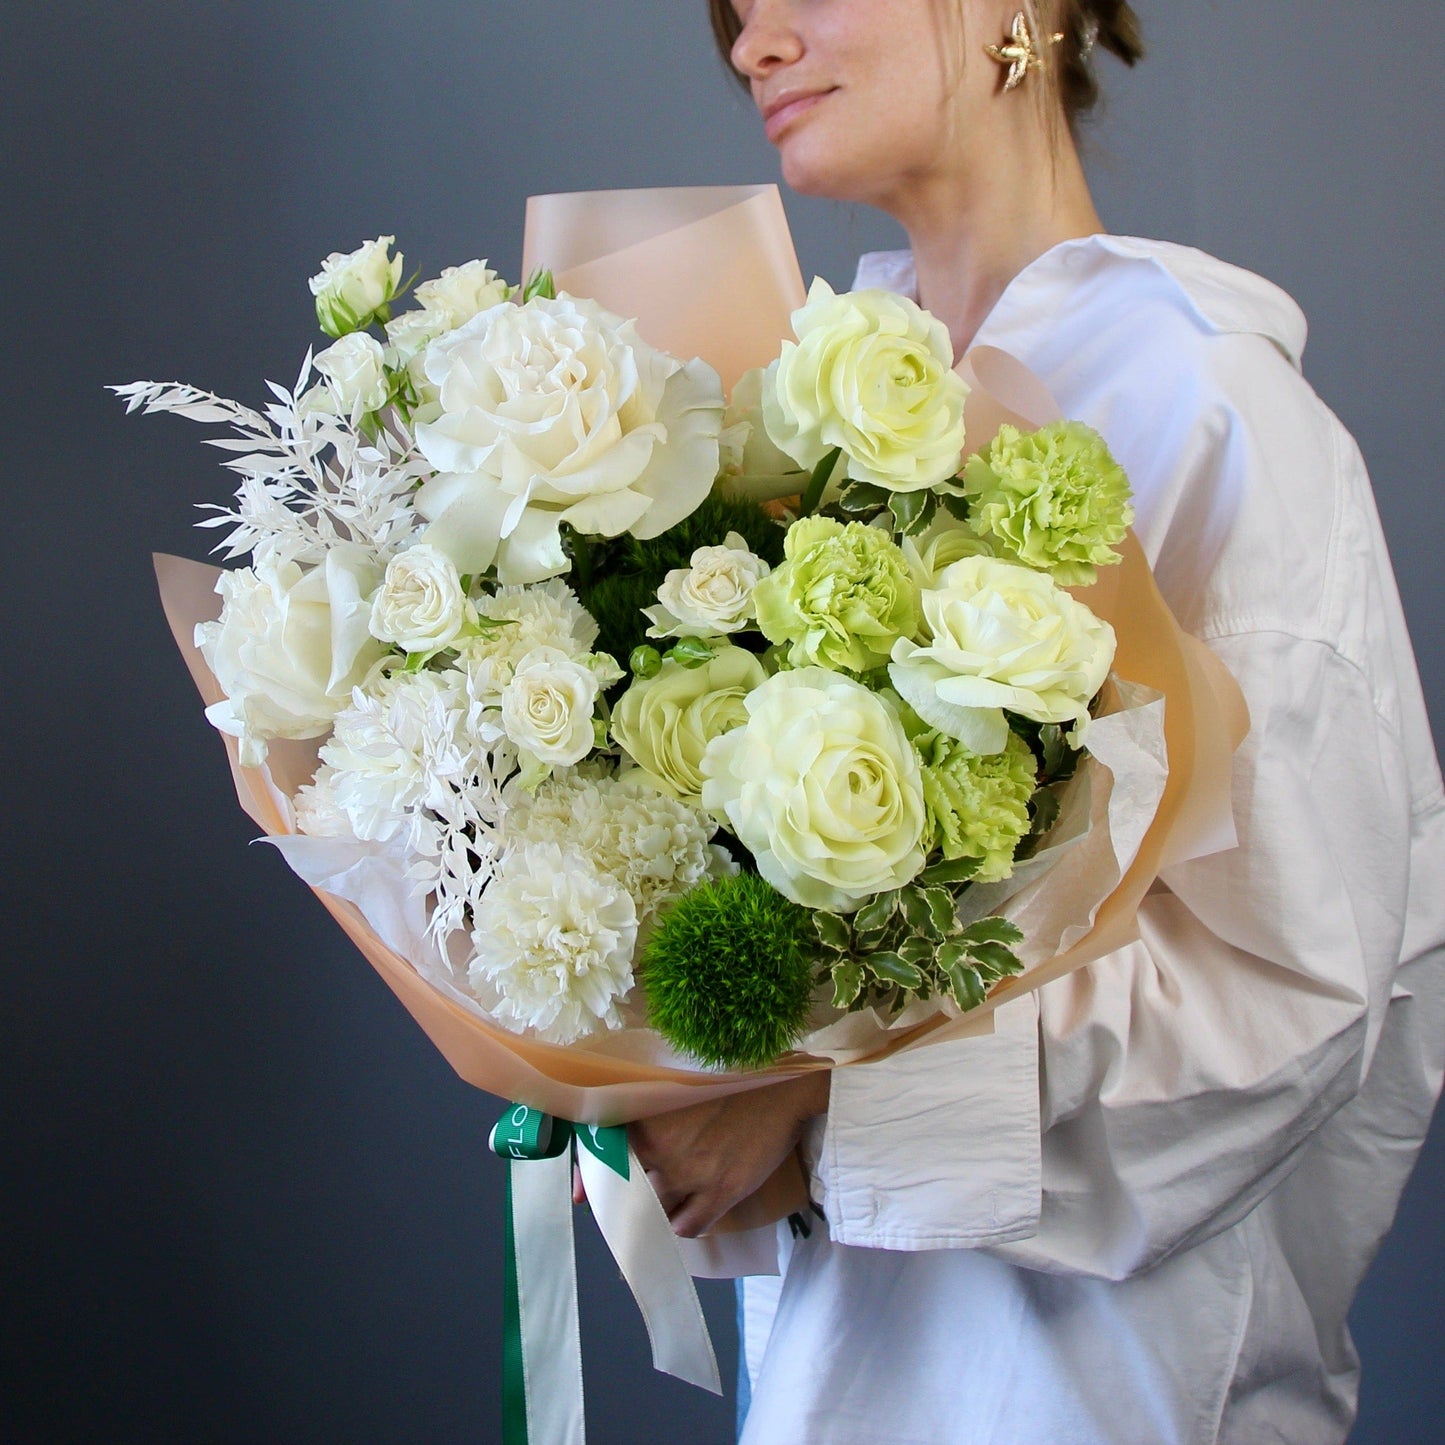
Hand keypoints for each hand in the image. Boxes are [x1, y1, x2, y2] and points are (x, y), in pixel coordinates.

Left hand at [573, 1072, 829, 1237]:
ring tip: (667, 1205)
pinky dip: (682, 1225)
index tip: (583, 1194)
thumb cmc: (728, 1080)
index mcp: (646, 1117)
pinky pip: (686, 1227)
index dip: (589, 1178)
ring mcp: (691, 1173)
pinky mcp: (721, 1193)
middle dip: (624, 1202)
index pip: (601, 1155)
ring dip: (656, 1214)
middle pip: (625, 1191)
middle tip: (630, 1204)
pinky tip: (689, 1212)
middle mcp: (661, 1148)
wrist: (783, 1088)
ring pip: (654, 1212)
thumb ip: (643, 1111)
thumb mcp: (679, 1086)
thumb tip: (611, 1137)